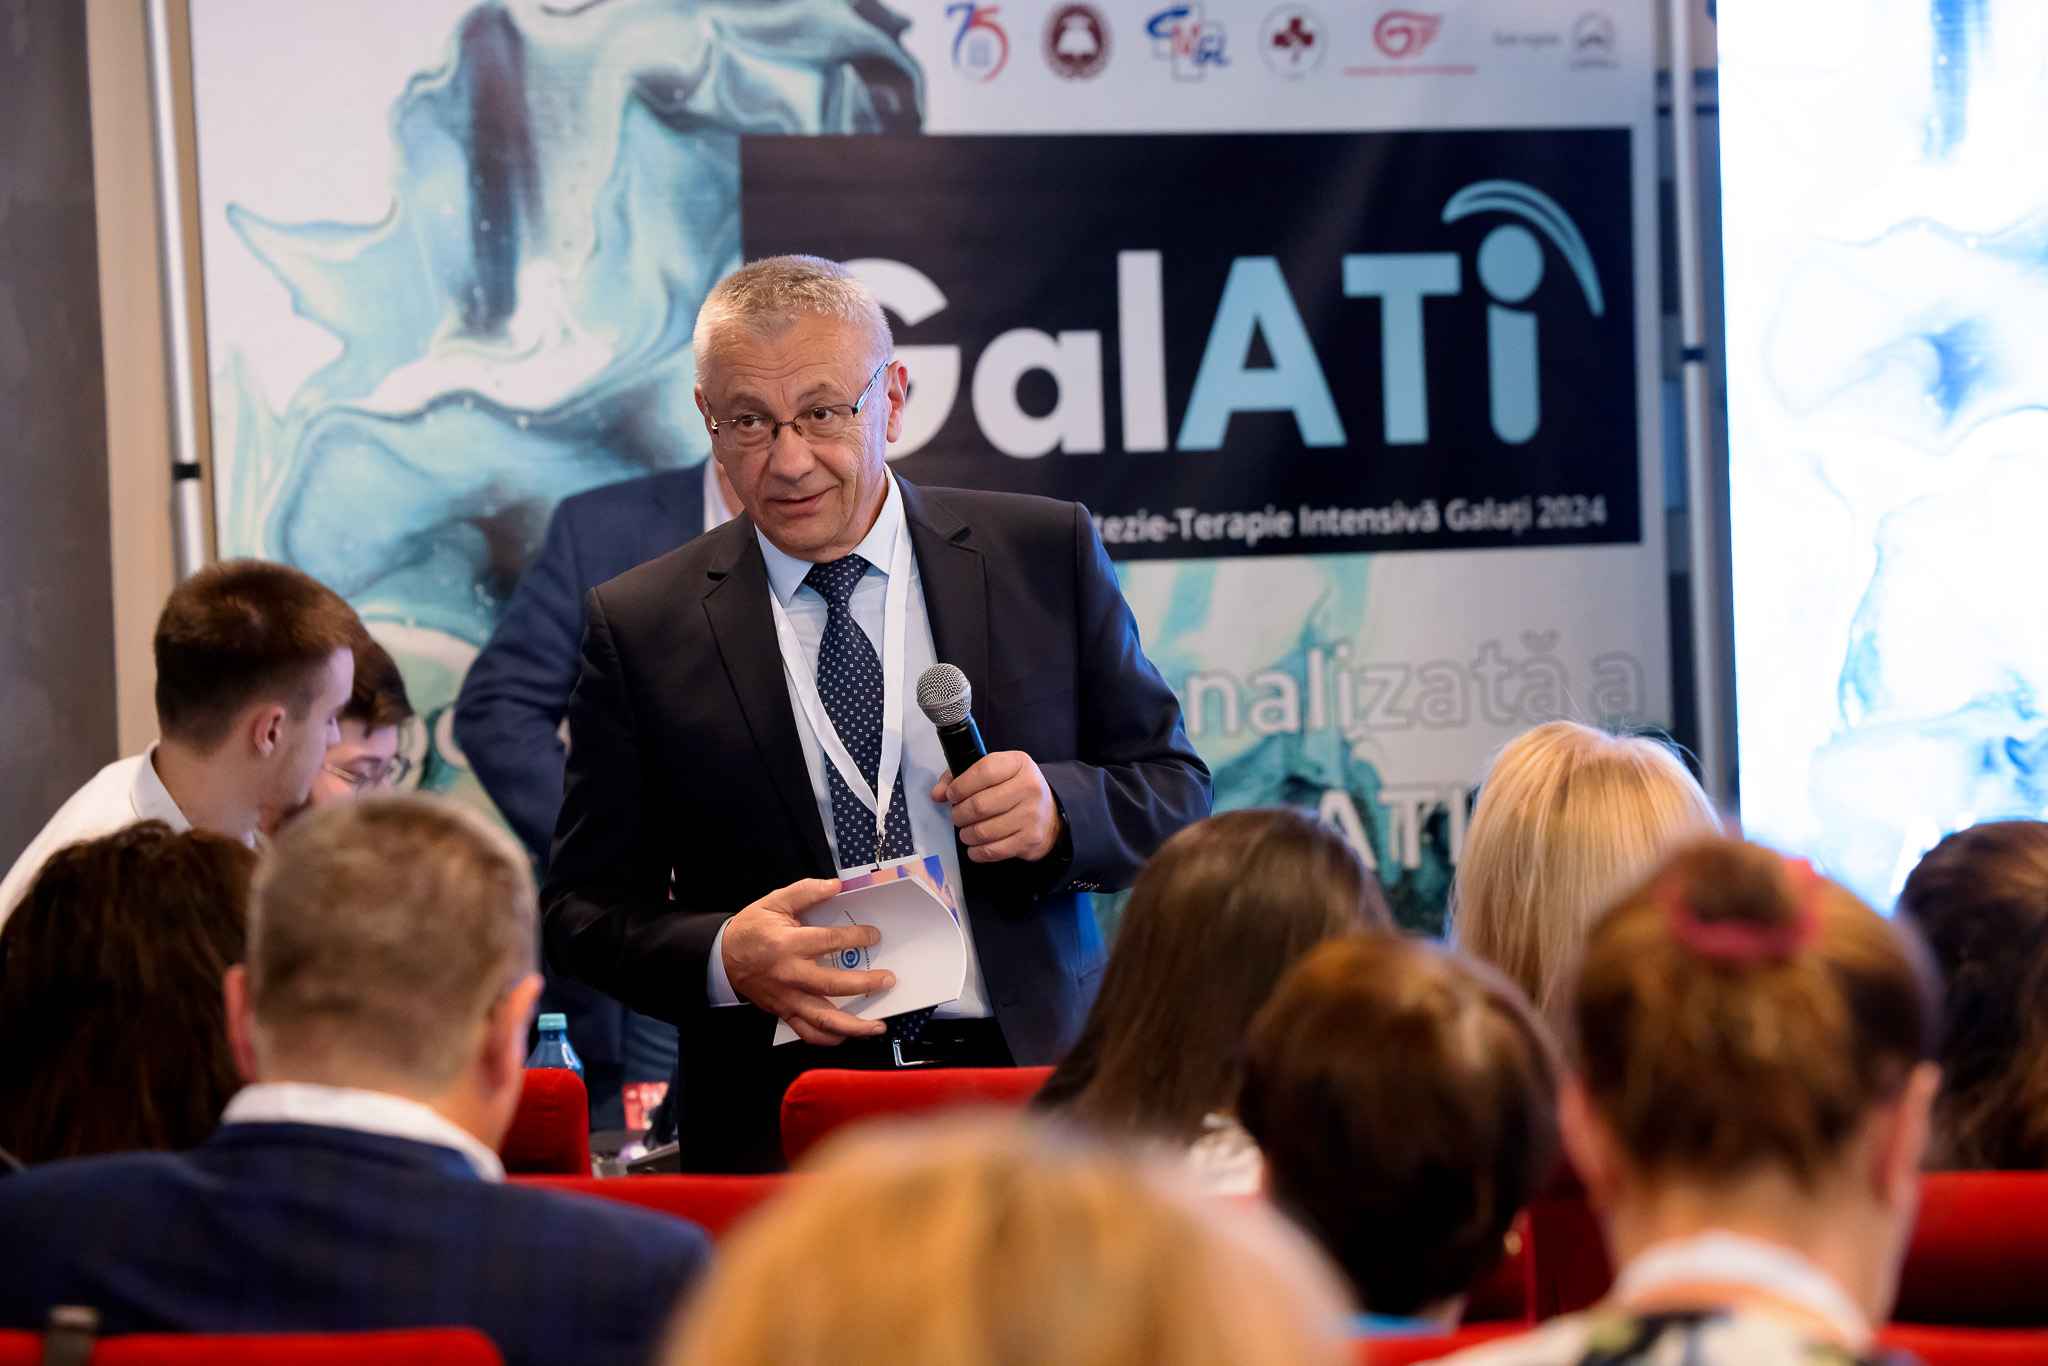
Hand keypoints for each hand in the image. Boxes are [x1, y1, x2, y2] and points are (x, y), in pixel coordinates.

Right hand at [721, 877, 893, 1044]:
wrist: (722, 956)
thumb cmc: (752, 928)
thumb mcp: (775, 901)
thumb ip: (806, 892)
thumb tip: (837, 885)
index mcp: (788, 944)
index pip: (830, 942)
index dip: (856, 938)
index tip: (874, 936)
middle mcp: (790, 974)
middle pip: (833, 984)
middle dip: (865, 984)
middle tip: (888, 980)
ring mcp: (787, 998)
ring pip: (823, 1018)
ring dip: (854, 1025)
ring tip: (878, 1025)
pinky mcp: (783, 1012)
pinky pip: (807, 1032)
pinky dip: (829, 1039)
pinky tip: (848, 1035)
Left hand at [931, 751, 1061, 862]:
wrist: (1049, 813)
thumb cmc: (1013, 789)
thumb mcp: (994, 772)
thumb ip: (960, 777)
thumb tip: (937, 794)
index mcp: (1019, 763)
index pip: (983, 771)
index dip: (960, 786)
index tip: (951, 795)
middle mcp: (1029, 787)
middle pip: (979, 805)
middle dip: (959, 813)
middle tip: (957, 815)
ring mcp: (1031, 815)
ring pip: (983, 831)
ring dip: (966, 834)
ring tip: (966, 830)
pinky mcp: (1030, 840)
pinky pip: (993, 850)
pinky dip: (976, 851)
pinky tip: (974, 846)